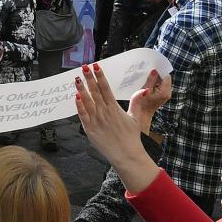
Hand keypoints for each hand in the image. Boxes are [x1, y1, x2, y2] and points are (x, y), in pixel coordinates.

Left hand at [72, 63, 159, 191]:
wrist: (126, 155)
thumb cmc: (131, 137)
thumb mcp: (135, 118)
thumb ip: (136, 102)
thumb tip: (145, 90)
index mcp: (115, 108)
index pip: (106, 88)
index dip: (100, 76)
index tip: (96, 66)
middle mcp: (105, 112)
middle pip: (95, 92)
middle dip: (89, 78)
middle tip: (84, 67)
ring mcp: (96, 120)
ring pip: (87, 101)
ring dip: (81, 89)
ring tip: (77, 78)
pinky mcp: (90, 129)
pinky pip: (82, 115)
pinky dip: (79, 106)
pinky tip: (75, 97)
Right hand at [126, 68, 169, 134]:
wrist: (139, 117)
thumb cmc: (140, 104)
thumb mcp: (144, 89)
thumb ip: (151, 79)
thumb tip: (155, 71)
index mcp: (165, 91)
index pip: (166, 76)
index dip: (160, 71)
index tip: (152, 68)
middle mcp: (167, 93)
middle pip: (164, 79)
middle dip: (157, 75)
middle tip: (148, 73)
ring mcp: (163, 96)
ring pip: (161, 82)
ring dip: (154, 80)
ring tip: (146, 80)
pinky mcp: (160, 97)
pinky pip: (158, 87)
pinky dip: (153, 84)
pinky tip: (146, 85)